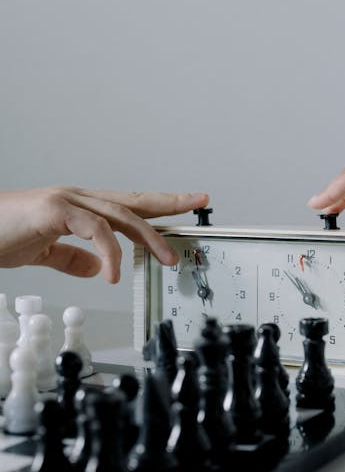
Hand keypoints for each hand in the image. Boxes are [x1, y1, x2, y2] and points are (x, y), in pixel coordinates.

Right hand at [0, 186, 208, 282]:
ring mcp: (67, 200)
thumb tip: (98, 267)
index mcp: (79, 207)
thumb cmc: (1, 236)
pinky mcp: (55, 209)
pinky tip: (113, 273)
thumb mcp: (44, 251)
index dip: (158, 204)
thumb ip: (71, 258)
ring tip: (166, 259)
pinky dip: (109, 251)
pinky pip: (94, 230)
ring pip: (120, 215)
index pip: (127, 204)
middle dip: (168, 203)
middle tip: (198, 203)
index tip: (186, 203)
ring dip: (148, 237)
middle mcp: (78, 198)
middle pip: (133, 201)